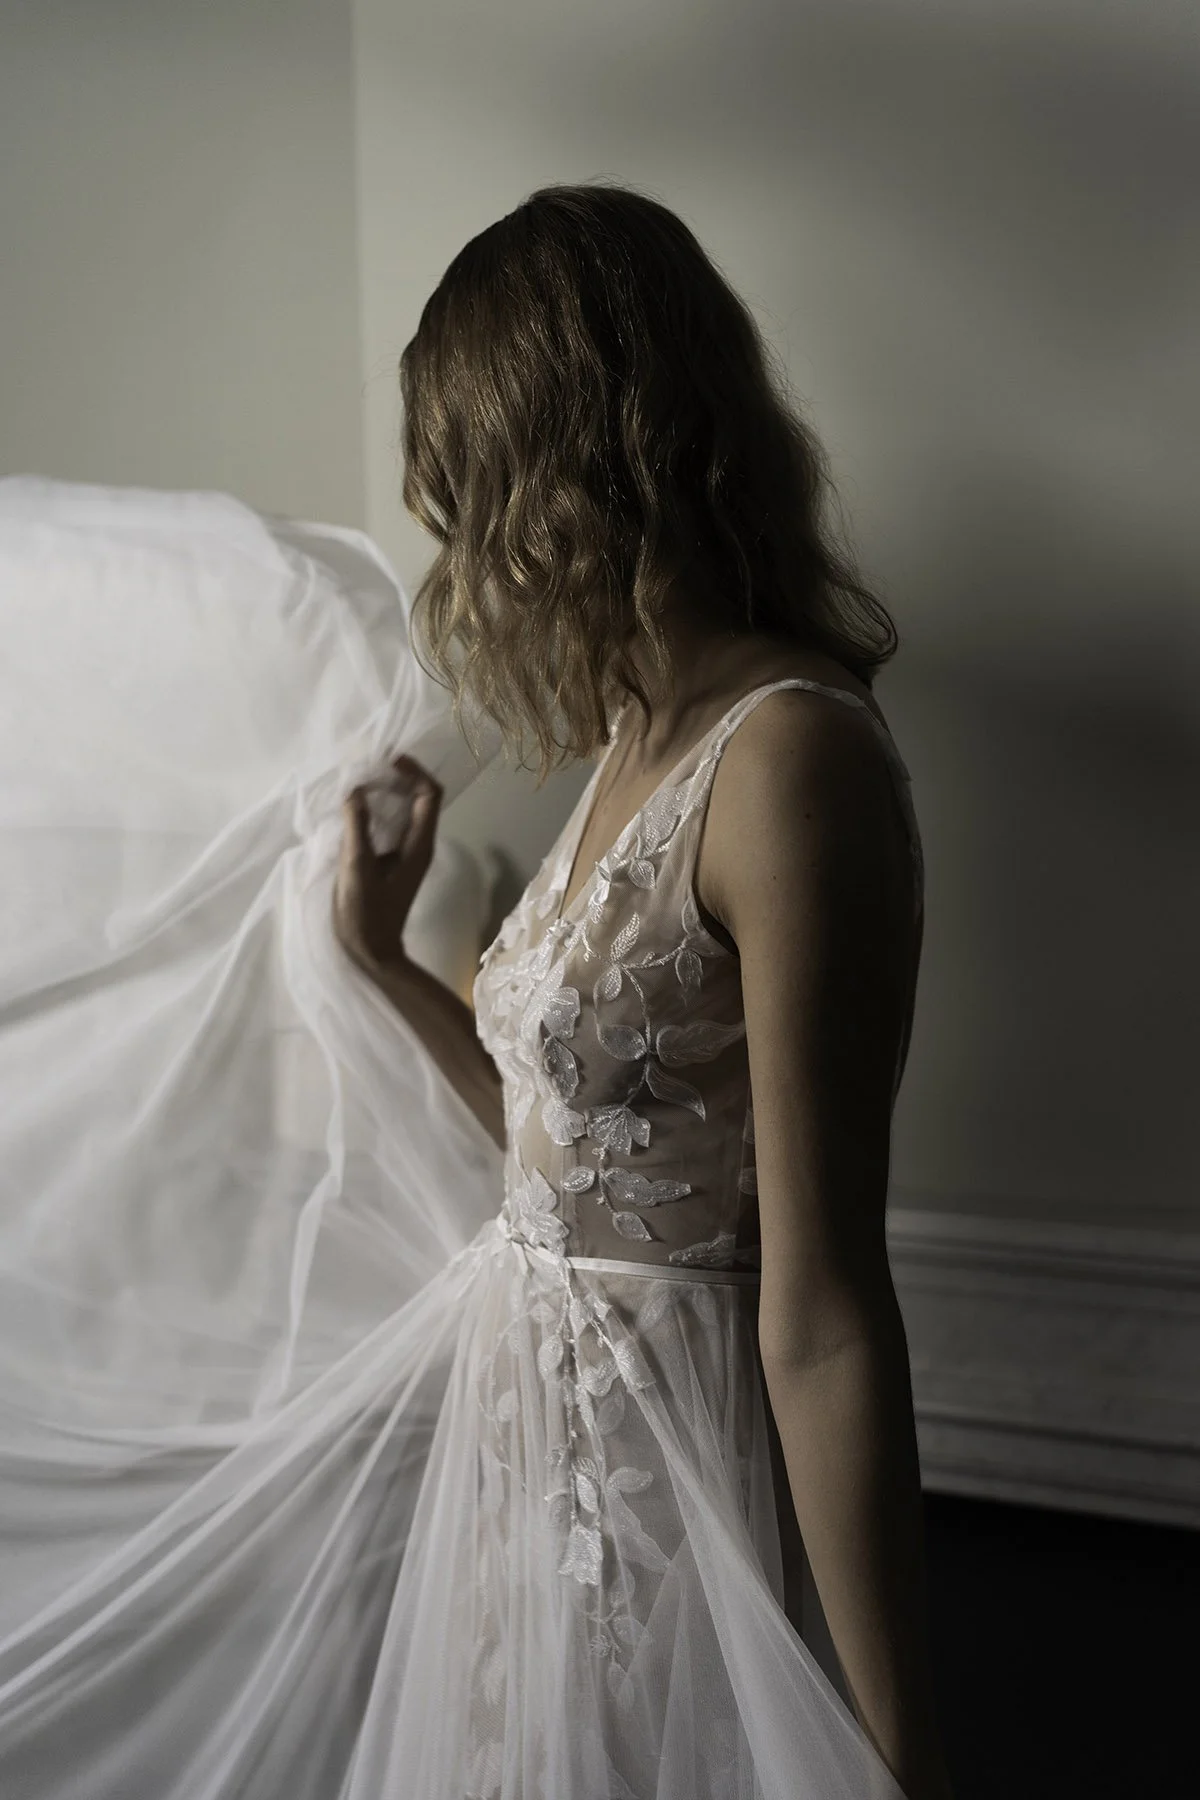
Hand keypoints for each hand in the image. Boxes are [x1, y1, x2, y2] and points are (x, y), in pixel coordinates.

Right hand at [332, 754, 442, 975]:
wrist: (371, 954)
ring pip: (402, 811)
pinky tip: (351, 809)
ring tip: (356, 782)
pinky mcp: (390, 862)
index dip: (413, 772)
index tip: (387, 761)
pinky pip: (387, 826)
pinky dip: (374, 811)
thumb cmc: (367, 915)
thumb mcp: (358, 869)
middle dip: (396, 778)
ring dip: (383, 793)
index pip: (430, 794)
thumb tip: (357, 790)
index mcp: (419, 845)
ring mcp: (404, 854)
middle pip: (418, 798)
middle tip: (365, 767)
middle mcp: (418, 845)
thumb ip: (358, 828)